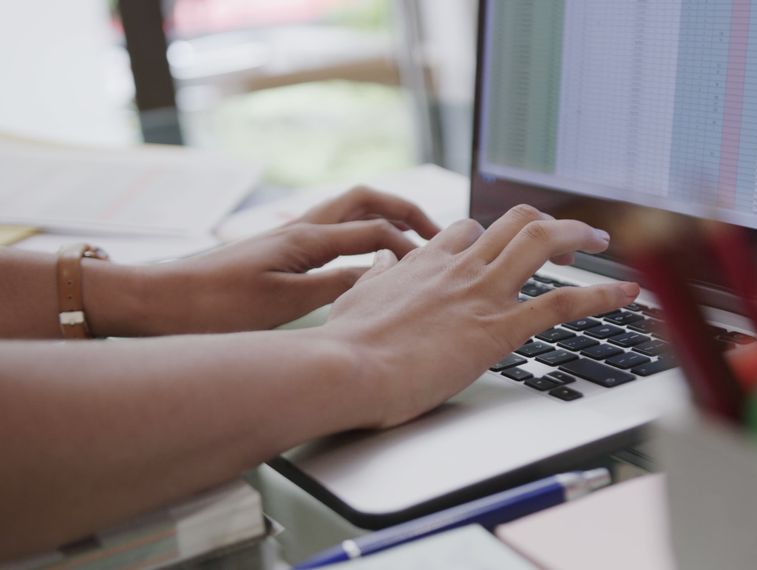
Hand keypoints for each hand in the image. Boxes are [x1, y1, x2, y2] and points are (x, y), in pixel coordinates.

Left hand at [107, 188, 440, 335]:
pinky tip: (365, 259)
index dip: (410, 246)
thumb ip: (336, 286)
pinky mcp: (278, 250)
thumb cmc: (212, 306)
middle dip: (406, 212)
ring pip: (349, 211)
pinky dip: (361, 234)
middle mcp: (300, 228)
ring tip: (411, 242)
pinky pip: (332, 229)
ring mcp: (288, 236)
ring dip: (384, 218)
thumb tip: (381, 275)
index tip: (436, 267)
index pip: (374, 232)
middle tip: (436, 235)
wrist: (156, 300)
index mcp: (305, 239)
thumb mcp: (281, 304)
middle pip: (366, 201)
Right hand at [320, 205, 640, 427]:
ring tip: (601, 239)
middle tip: (569, 237)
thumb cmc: (346, 344)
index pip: (469, 230)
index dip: (494, 234)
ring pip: (541, 242)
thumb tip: (384, 259)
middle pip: (514, 221)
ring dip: (578, 235)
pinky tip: (625, 295)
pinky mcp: (498, 328)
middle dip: (546, 222)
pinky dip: (600, 295)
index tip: (507, 243)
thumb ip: (377, 277)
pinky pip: (560, 303)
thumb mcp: (356, 298)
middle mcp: (459, 267)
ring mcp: (482, 293)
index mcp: (426, 262)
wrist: (345, 368)